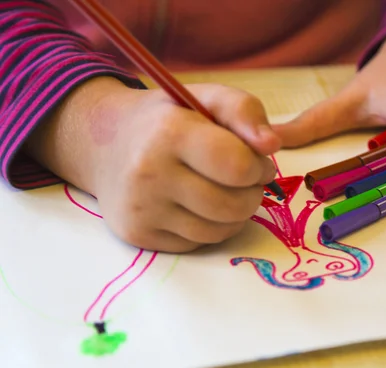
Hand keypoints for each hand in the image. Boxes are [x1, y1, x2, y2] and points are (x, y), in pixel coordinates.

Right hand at [26, 77, 279, 251]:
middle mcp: (149, 175)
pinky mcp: (139, 235)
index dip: (258, 167)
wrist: (104, 143)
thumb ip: (244, 111)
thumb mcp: (206, 98)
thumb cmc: (167, 118)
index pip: (236, 167)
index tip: (256, 161)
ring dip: (235, 214)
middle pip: (232, 206)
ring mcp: (141, 210)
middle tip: (244, 179)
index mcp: (169, 134)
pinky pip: (197, 243)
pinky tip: (199, 205)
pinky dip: (210, 227)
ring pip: (219, 230)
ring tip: (225, 191)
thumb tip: (271, 145)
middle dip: (251, 193)